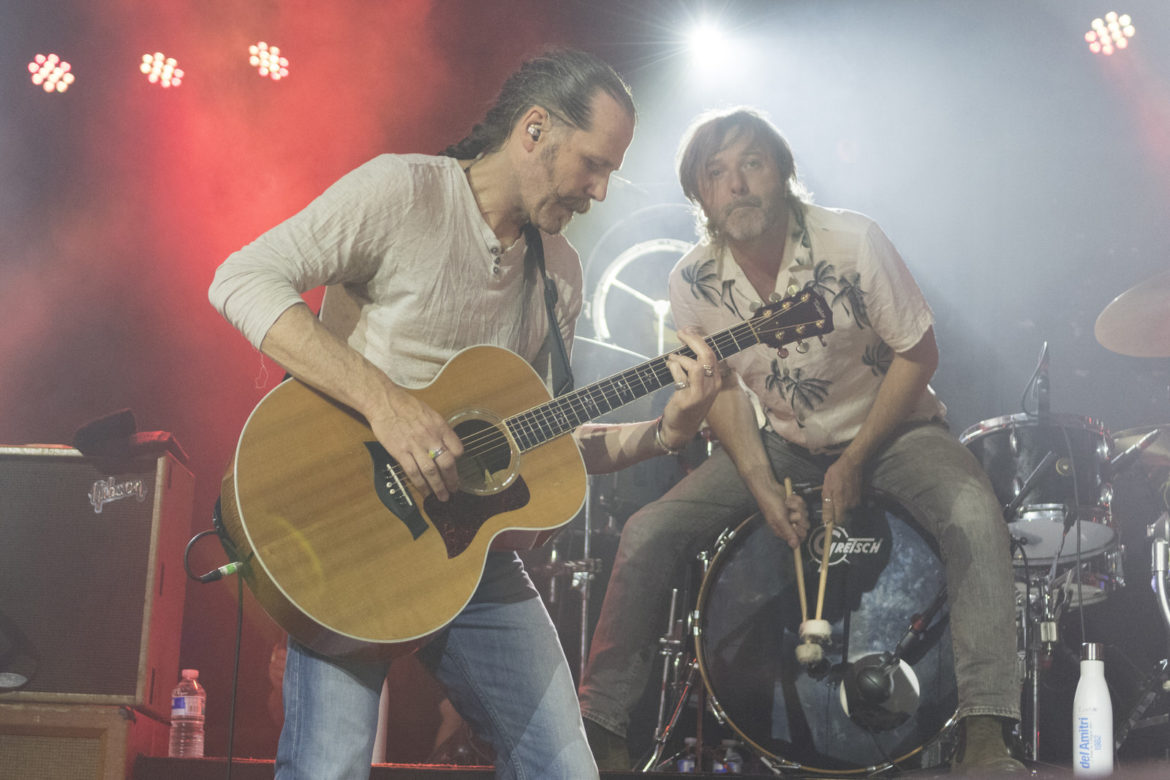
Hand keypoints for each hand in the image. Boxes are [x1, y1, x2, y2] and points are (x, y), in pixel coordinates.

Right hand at [367, 387, 463, 500]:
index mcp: (440, 427)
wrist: (384, 402)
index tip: (456, 467)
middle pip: (447, 463)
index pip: (457, 448)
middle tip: (454, 490)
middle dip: (452, 480)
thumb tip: (446, 445)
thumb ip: (439, 430)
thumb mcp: (430, 413)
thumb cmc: (406, 406)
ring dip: (438, 487)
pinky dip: (420, 485)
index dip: (458, 460)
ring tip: (442, 497)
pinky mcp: (400, 452)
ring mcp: (415, 446)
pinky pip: (413, 472)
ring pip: (431, 472)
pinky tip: (424, 492)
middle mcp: (430, 437)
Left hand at [658, 328, 722, 447]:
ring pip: (694, 365)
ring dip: (680, 358)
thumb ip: (697, 369)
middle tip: (681, 332)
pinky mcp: (687, 400)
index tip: (688, 330)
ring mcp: (700, 394)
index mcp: (715, 381)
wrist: (681, 428)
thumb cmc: (688, 403)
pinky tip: (668, 366)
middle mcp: (711, 386)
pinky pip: (680, 377)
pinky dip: (672, 367)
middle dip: (693, 340)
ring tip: (672, 358)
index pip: (712, 355)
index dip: (699, 340)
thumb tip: (687, 345)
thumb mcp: (699, 386)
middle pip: (706, 356)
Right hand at [757, 479, 809, 548]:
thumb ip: (788, 533)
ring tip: (786, 503)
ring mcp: (794, 514)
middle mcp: (790, 524)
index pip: (800, 537)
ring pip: (805, 514)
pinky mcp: (797, 506)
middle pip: (805, 525)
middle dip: (798, 517)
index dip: (800, 531)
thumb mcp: (779, 520)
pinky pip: (804, 504)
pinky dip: (796, 500)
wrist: (769, 488)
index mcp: (784, 531)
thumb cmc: (770, 504)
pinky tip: (788, 499)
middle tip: (790, 512)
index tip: (795, 524)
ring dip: (796, 506)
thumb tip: (795, 547)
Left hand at [820, 450, 862, 527]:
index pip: (837, 522)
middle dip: (835, 512)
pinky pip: (850, 503)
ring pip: (846, 510)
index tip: (827, 519)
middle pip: (842, 516)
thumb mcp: (827, 488)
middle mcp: (850, 506)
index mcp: (841, 504)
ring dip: (841, 505)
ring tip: (837, 493)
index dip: (831, 521)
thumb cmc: (837, 474)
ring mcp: (856, 501)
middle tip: (831, 500)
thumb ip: (827, 506)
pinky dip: (846, 500)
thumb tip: (826, 521)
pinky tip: (843, 490)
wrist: (852, 464)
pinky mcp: (859, 497)